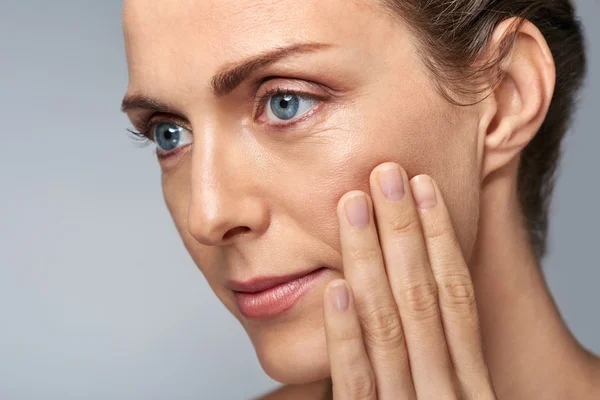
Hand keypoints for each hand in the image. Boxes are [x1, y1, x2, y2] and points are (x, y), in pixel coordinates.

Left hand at [323, 162, 495, 398]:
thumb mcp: (452, 391)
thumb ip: (441, 351)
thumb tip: (427, 274)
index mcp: (470, 380)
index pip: (458, 295)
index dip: (442, 236)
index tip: (423, 185)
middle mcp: (447, 393)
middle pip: (422, 298)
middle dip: (403, 231)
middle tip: (385, 173)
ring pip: (389, 327)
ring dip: (368, 260)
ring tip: (353, 206)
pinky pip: (355, 380)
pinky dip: (346, 332)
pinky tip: (336, 287)